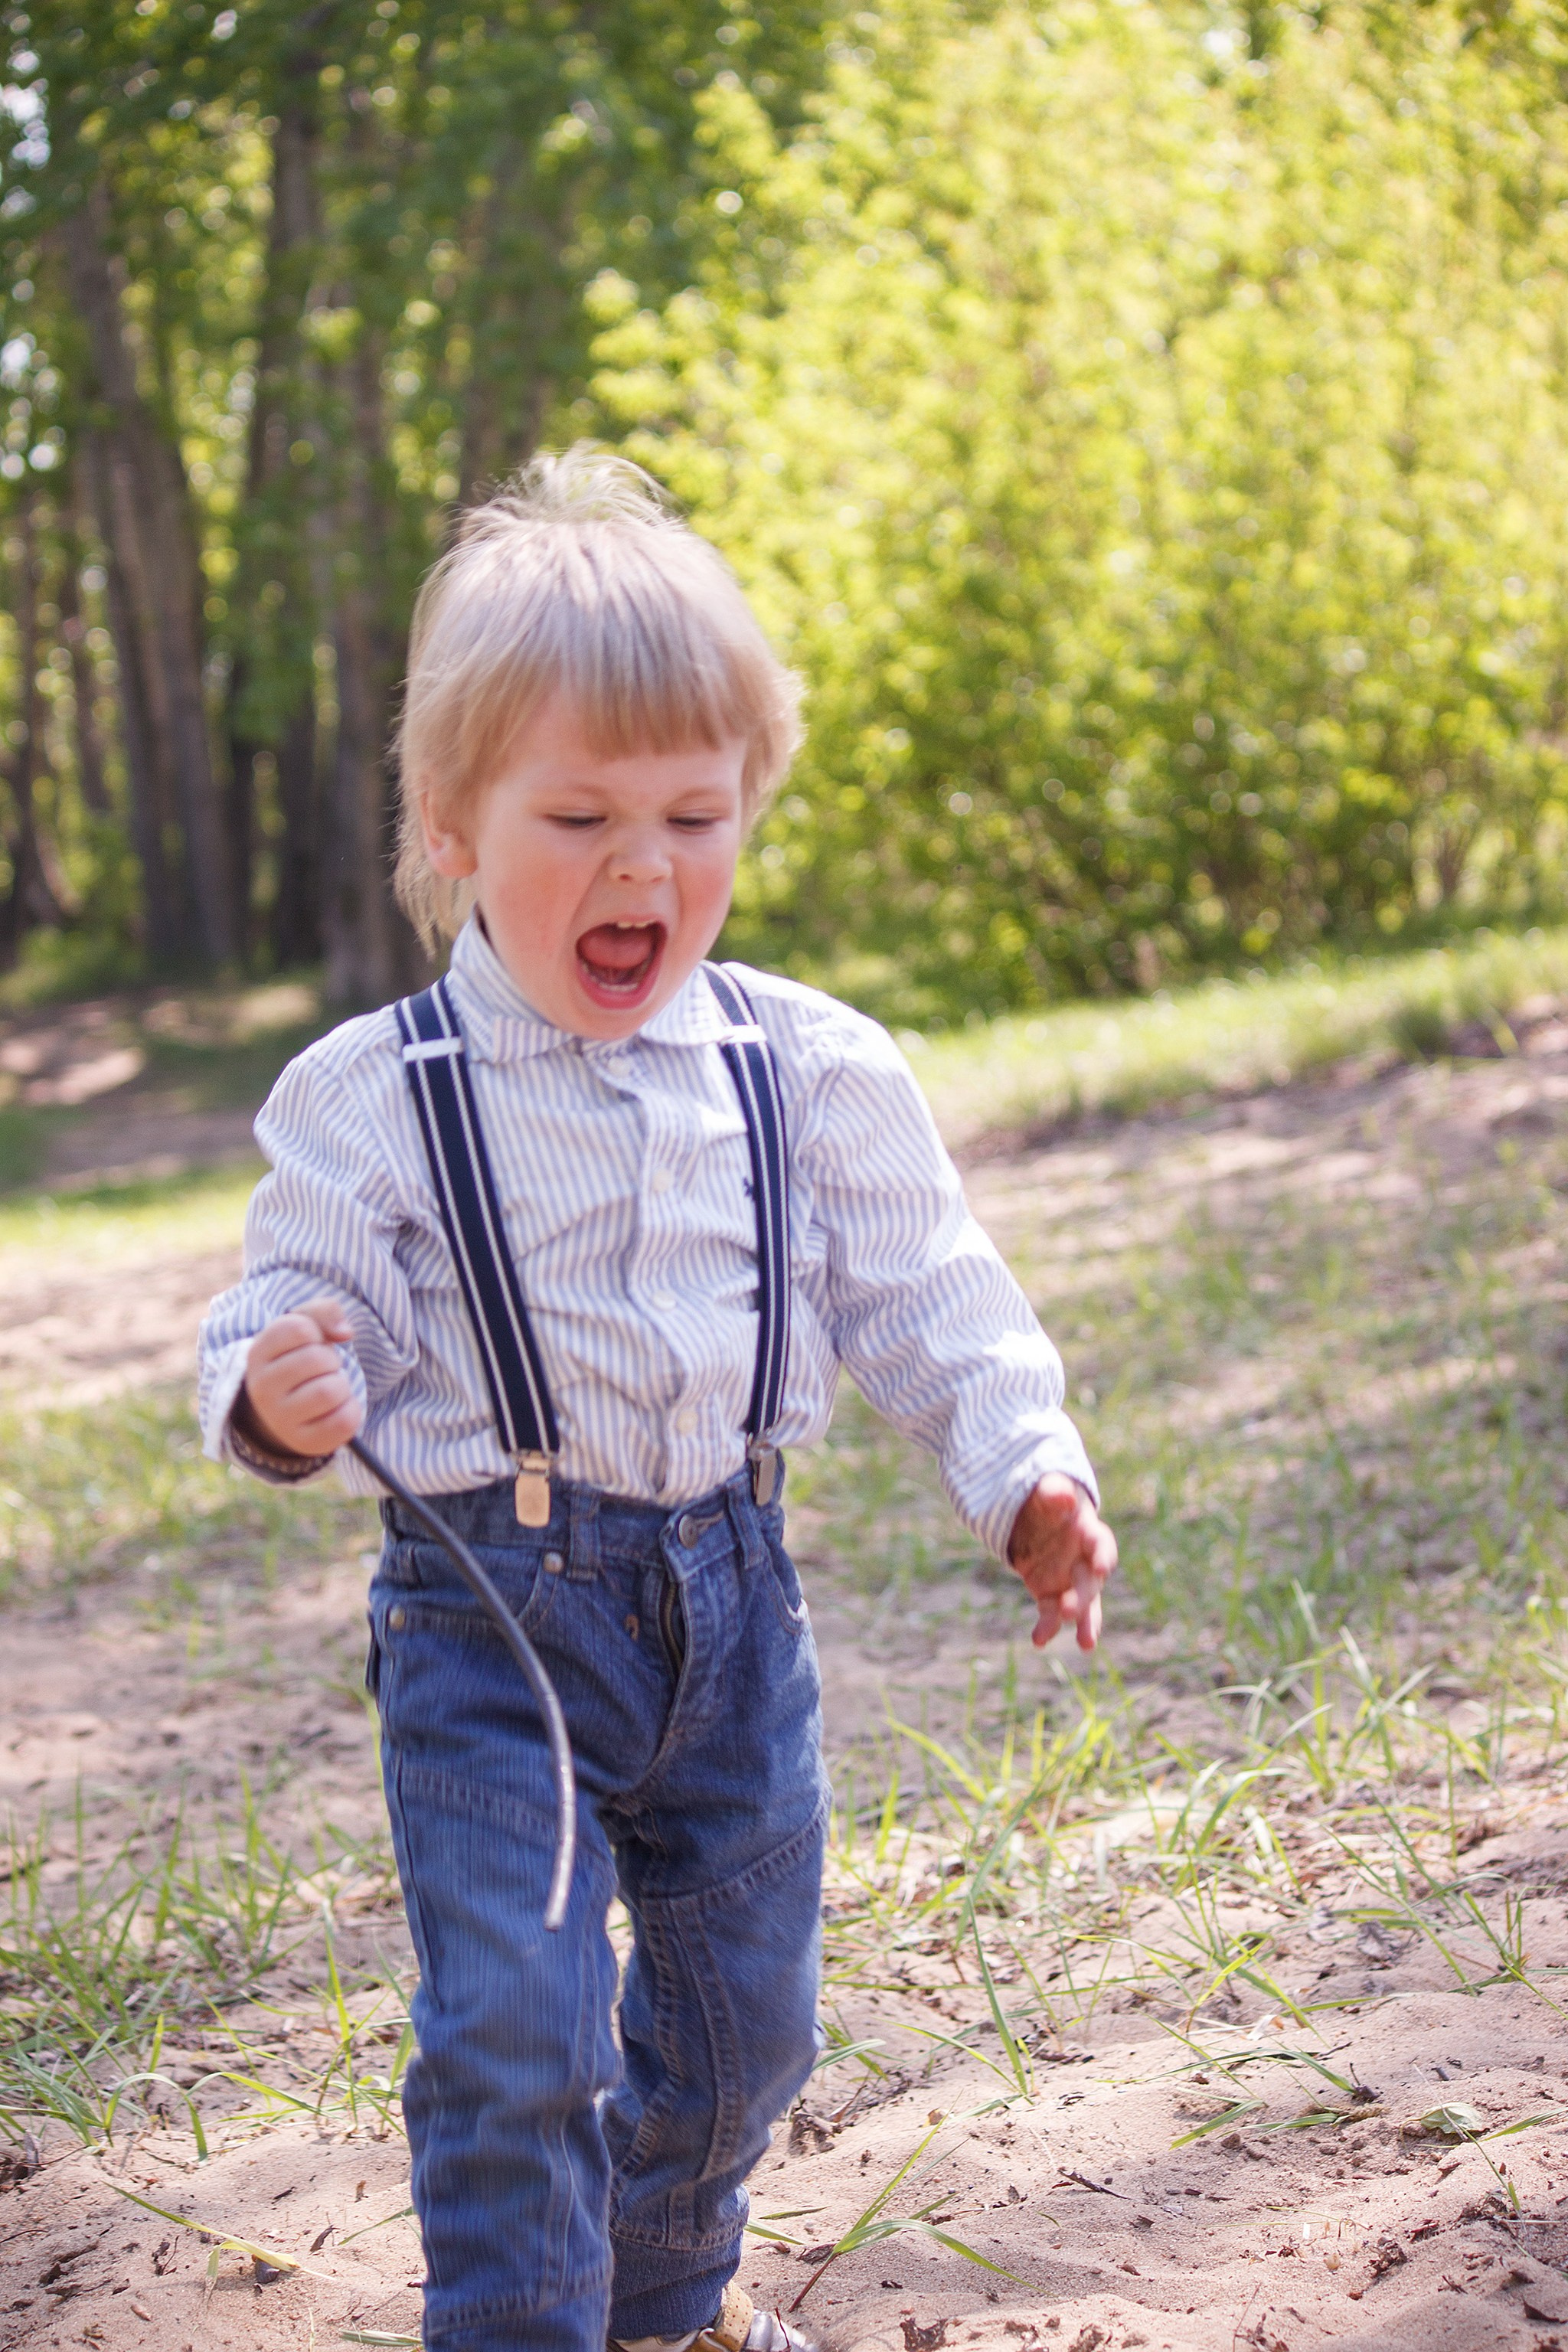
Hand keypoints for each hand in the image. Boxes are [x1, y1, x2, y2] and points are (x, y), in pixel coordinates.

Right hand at [237, 1299, 362, 1460]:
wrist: (285, 1410)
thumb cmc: (299, 1360)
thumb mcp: (304, 1327)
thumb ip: (324, 1312)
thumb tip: (345, 1332)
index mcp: (258, 1354)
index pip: (299, 1328)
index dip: (316, 1332)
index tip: (310, 1344)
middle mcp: (262, 1388)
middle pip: (317, 1359)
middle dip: (331, 1360)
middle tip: (322, 1370)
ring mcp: (280, 1418)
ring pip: (330, 1391)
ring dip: (341, 1385)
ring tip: (330, 1388)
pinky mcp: (304, 1442)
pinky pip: (343, 1421)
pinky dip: (351, 1410)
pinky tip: (337, 1408)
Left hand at [1007, 1474, 1116, 1651]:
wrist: (1035, 1517)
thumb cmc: (1047, 1500)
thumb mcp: (1046, 1491)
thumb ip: (1054, 1493)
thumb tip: (1065, 1497)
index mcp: (1088, 1532)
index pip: (1102, 1545)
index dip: (1104, 1555)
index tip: (1103, 1566)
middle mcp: (1085, 1561)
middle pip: (1090, 1582)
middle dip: (1083, 1597)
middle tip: (1070, 1611)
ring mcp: (1070, 1581)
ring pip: (1082, 1606)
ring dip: (1083, 1623)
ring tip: (1087, 1645)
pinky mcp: (1051, 1594)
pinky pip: (1051, 1614)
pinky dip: (1048, 1627)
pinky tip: (1039, 1641)